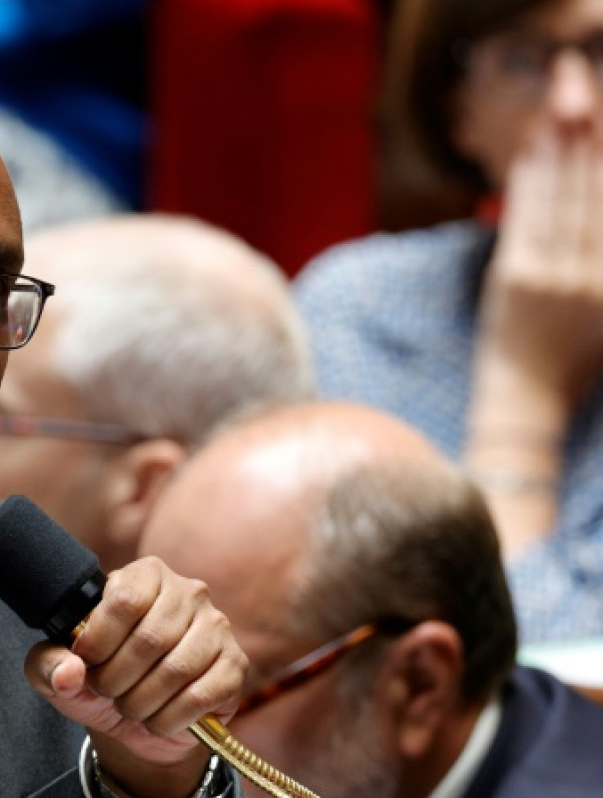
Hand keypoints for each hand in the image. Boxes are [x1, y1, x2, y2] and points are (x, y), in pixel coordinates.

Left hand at [23, 556, 246, 797]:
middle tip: (107, 692)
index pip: (124, 599)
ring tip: (130, 707)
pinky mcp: (234, 664)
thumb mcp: (59, 672)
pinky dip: (169, 718)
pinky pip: (201, 696)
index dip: (99, 641)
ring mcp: (216, 626)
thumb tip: (69, 672)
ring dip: (142, 702)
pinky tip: (158, 719)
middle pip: (150, 638)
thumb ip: (48, 664)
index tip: (86, 663)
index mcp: (143, 576)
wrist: (138, 722)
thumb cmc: (100, 680)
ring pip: (176, 670)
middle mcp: (186, 592)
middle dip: (117, 679)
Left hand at [480, 124, 602, 404]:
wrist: (525, 402)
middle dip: (590, 130)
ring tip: (559, 105)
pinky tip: (530, 152)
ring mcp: (555, 274)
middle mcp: (596, 272)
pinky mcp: (515, 279)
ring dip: (559, 145)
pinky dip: (529, 181)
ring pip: (562, 195)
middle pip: (597, 186)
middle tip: (580, 85)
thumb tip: (596, 202)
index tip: (602, 116)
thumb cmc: (572, 359)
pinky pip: (525, 217)